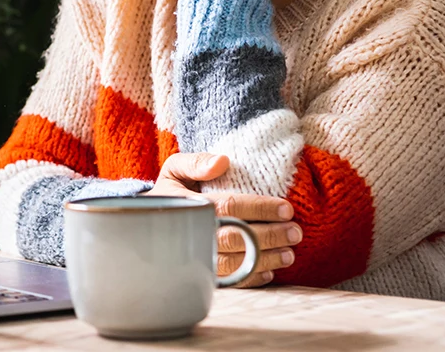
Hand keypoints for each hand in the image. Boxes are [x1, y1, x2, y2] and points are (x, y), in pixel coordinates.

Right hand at [147, 152, 302, 287]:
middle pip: (237, 238)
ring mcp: (196, 258)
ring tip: (289, 254)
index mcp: (189, 206)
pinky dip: (252, 279)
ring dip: (266, 260)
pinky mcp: (201, 274)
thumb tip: (223, 162)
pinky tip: (270, 271)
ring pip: (236, 264)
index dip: (260, 208)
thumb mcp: (174, 169)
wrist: (149, 222)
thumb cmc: (170, 192)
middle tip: (295, 232)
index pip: (230, 207)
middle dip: (269, 236)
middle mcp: (192, 235)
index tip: (286, 208)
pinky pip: (229, 282)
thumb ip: (195, 162)